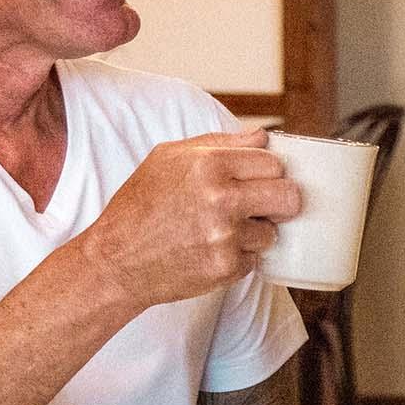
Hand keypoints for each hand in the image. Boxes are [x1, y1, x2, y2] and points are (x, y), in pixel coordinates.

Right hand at [82, 126, 300, 308]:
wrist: (115, 260)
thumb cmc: (140, 206)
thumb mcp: (168, 158)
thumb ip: (220, 143)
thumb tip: (262, 137)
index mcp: (209, 165)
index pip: (273, 163)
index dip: (267, 172)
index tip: (257, 180)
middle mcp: (221, 199)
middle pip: (289, 197)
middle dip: (279, 201)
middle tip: (261, 205)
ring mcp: (226, 237)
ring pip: (272, 232)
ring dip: (254, 232)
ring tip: (221, 230)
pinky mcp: (226, 268)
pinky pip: (254, 259)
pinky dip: (238, 256)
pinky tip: (210, 250)